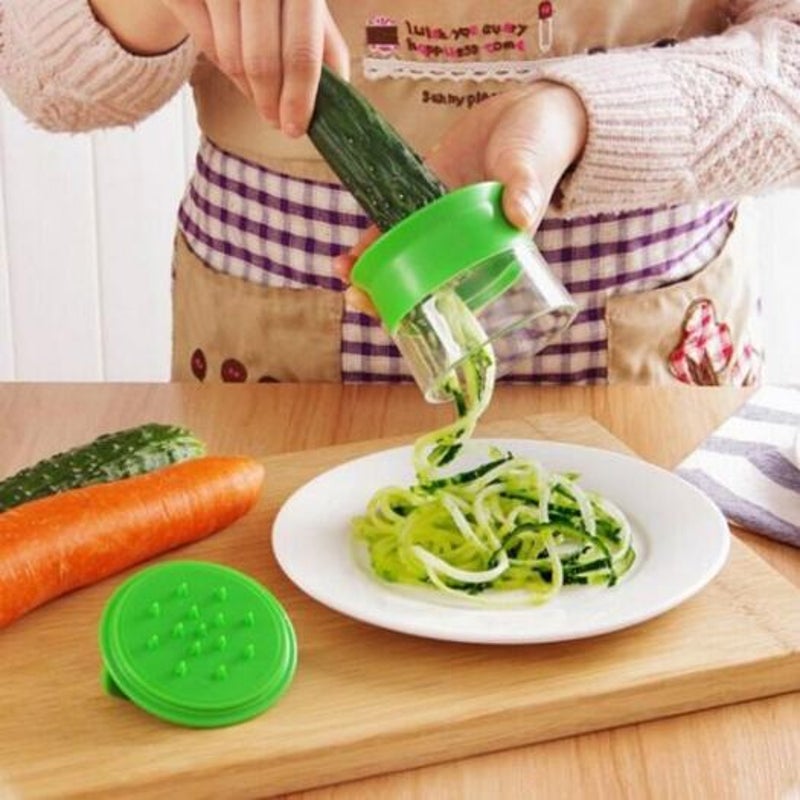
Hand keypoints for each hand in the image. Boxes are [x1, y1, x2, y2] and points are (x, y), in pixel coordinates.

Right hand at [161, 0, 348, 135]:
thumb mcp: (306, 7)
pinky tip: (235, 63)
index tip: (295, 128)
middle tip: (275, 121)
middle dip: (269, 103)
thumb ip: (326, 47)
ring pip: (231, 58)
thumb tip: (339, 99)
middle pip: (262, 63)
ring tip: (258, 91)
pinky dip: (222, 63)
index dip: (299, 99)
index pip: (303, 52)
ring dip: (247, 88)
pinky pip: (206, 43)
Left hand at [334, 81, 587, 312]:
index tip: (399, 324)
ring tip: (343, 272)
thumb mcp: (532, 170)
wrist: (526, 110)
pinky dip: (372, 242)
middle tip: (357, 298)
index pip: (458, 302)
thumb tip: (520, 216)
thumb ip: (525, 192)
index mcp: (492, 257)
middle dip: (387, 301)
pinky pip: (394, 228)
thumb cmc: (541, 148)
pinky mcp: (422, 200)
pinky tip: (350, 253)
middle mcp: (462, 250)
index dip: (428, 318)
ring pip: (402, 263)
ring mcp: (439, 228)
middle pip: (421, 289)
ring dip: (371, 273)